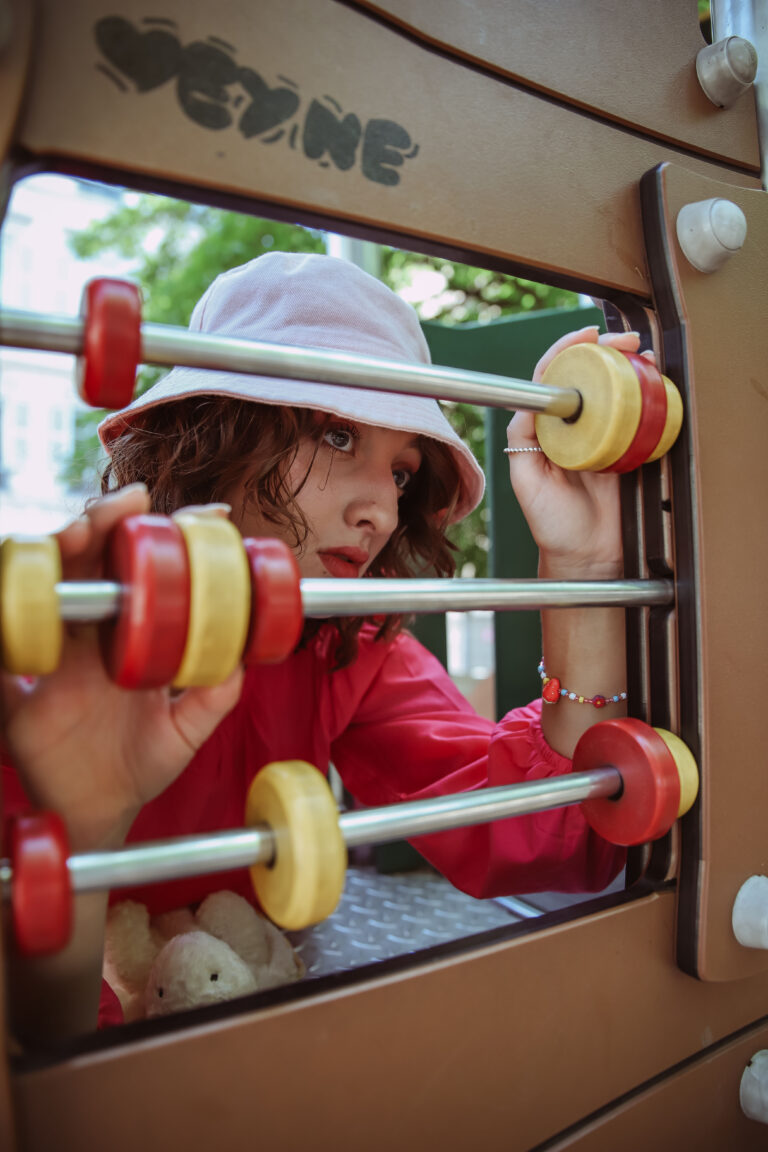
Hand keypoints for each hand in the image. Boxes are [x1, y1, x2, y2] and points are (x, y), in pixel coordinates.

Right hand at [0, 487, 243, 851]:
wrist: (99, 812)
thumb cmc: (141, 765)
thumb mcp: (186, 730)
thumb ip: (213, 697)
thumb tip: (243, 660)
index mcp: (130, 636)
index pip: (146, 572)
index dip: (169, 538)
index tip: (206, 515)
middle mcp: (90, 634)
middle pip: (90, 560)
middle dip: (107, 521)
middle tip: (133, 502)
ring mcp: (54, 652)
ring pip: (46, 581)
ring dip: (59, 548)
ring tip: (81, 530)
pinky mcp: (20, 685)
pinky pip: (6, 642)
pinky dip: (9, 613)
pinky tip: (25, 590)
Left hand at [506, 326, 649, 577]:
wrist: (588, 558)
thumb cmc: (553, 527)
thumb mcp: (527, 483)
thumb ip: (523, 443)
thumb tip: (530, 404)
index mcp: (546, 431)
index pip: (553, 380)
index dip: (567, 351)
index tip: (587, 336)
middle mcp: (573, 429)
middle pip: (588, 377)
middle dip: (606, 351)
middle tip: (625, 341)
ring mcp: (602, 438)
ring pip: (614, 392)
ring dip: (629, 367)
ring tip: (643, 354)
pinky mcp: (628, 451)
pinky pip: (637, 416)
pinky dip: (647, 395)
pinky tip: (656, 382)